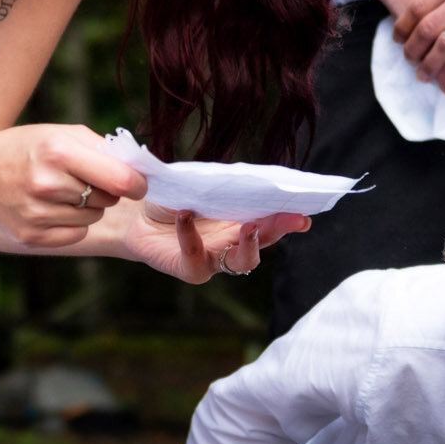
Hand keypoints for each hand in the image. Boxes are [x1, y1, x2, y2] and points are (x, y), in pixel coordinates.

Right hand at [0, 124, 148, 248]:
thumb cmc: (27, 148)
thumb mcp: (61, 133)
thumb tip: (138, 172)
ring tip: (63, 191)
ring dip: (88, 206)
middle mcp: (47, 184)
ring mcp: (37, 214)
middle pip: (108, 199)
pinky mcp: (31, 237)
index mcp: (58, 152)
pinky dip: (73, 223)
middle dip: (107, 191)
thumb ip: (101, 149)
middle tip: (86, 179)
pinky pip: (76, 234)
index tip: (138, 184)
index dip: (137, 184)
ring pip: (93, 217)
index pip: (119, 179)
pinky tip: (52, 208)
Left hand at [112, 199, 310, 283]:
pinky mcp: (189, 269)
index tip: (308, 209)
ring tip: (248, 227)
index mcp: (241, 219)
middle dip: (282, 229)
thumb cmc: (174, 197)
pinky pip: (195, 258)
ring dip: (250, 245)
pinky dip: (190, 236)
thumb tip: (247, 174)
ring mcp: (214, 259)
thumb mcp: (199, 183)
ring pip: (242, 261)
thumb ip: (221, 182)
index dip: (291, 216)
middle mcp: (233, 242)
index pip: (272, 219)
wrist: (136, 214)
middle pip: (265, 240)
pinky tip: (184, 215)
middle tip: (296, 218)